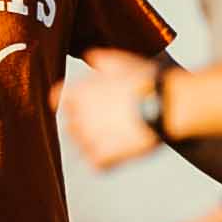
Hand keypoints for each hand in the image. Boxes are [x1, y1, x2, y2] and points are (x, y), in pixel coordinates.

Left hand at [57, 48, 163, 169]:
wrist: (165, 104)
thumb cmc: (145, 81)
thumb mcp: (120, 61)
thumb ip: (99, 59)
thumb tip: (91, 57)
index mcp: (76, 92)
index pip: (57, 101)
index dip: (70, 105)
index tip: (82, 108)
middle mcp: (76, 116)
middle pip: (70, 126)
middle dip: (85, 126)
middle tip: (109, 124)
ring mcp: (87, 139)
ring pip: (83, 147)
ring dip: (97, 144)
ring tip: (120, 137)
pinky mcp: (100, 158)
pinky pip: (97, 164)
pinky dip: (108, 161)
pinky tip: (123, 151)